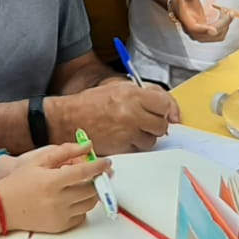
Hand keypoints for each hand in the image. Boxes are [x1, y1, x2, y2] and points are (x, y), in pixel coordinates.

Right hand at [0, 142, 109, 233]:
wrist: (2, 207)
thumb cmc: (19, 182)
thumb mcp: (39, 160)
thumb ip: (65, 151)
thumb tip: (87, 146)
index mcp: (52, 181)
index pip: (84, 172)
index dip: (99, 166)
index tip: (107, 163)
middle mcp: (58, 200)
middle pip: (90, 189)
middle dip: (98, 180)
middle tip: (98, 174)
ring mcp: (59, 215)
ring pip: (89, 204)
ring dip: (92, 193)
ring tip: (84, 185)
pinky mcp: (60, 226)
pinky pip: (81, 216)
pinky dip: (81, 206)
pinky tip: (73, 198)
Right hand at [51, 83, 177, 153]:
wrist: (69, 120)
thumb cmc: (91, 103)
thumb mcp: (119, 87)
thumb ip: (146, 93)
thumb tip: (169, 107)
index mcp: (133, 95)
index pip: (164, 104)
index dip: (164, 108)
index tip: (161, 110)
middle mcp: (132, 114)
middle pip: (161, 125)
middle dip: (155, 124)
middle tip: (144, 120)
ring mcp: (127, 133)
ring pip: (151, 141)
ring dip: (145, 137)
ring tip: (130, 129)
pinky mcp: (121, 148)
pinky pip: (138, 150)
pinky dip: (133, 146)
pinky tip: (123, 137)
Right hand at [170, 0, 231, 43]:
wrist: (181, 4)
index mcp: (186, 20)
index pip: (194, 29)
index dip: (204, 30)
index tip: (214, 30)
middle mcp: (192, 31)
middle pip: (209, 35)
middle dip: (222, 24)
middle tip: (230, 12)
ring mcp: (200, 34)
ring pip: (217, 36)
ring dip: (225, 24)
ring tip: (227, 11)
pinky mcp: (206, 34)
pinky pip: (219, 34)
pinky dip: (225, 26)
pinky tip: (225, 15)